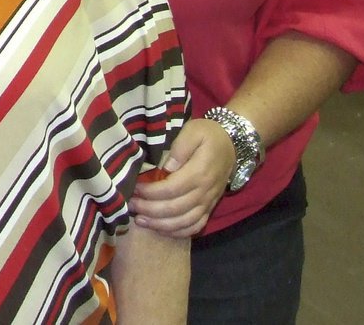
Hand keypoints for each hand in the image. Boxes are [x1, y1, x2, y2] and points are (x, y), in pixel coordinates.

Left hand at [130, 118, 234, 237]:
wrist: (232, 144)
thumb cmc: (208, 135)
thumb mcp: (193, 132)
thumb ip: (180, 148)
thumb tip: (167, 167)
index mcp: (199, 173)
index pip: (171, 189)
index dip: (151, 192)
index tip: (134, 188)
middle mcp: (205, 192)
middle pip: (175, 209)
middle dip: (150, 210)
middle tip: (131, 205)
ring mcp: (208, 202)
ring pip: (184, 222)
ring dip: (161, 225)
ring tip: (140, 220)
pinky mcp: (209, 208)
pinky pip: (196, 226)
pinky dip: (178, 232)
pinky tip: (161, 229)